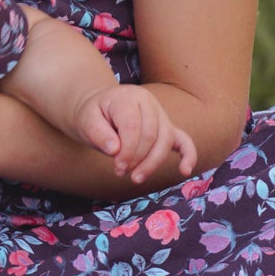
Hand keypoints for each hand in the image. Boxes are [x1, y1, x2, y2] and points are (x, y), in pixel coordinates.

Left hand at [73, 84, 197, 183]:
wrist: (100, 109)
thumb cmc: (93, 115)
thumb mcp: (86, 121)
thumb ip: (97, 133)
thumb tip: (114, 150)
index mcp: (128, 97)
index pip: (133, 126)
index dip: (127, 151)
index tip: (117, 167)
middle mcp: (149, 102)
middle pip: (152, 135)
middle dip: (138, 159)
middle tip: (121, 172)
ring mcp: (161, 114)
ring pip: (166, 140)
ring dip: (153, 163)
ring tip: (136, 178)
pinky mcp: (167, 127)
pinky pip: (184, 140)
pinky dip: (188, 155)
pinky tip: (185, 171)